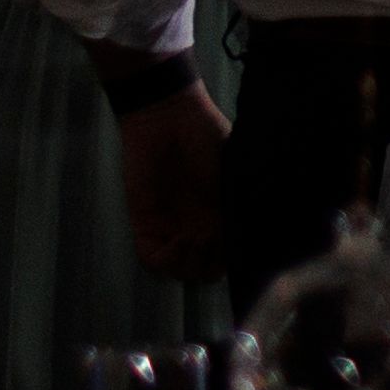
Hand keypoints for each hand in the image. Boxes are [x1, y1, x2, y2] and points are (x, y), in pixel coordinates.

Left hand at [114, 80, 230, 278]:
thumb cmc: (207, 137)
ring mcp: (171, 227)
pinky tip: (176, 241)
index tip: (233, 245)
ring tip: (192, 239)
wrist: (169, 118)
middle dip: (209, 265)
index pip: (228, 256)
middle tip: (211, 239)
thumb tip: (245, 241)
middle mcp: (198, 227)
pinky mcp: (145, 223)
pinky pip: (152, 258)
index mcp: (221, 216)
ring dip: (188, 264)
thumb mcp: (231, 176)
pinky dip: (165, 260)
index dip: (231, 259)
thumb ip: (234, 211)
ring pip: (179, 270)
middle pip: (204, 271)